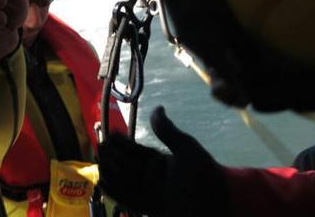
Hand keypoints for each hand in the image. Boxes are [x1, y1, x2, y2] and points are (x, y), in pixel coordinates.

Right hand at [98, 106, 229, 216]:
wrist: (216, 207)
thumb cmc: (204, 177)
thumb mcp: (186, 150)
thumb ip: (168, 132)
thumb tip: (156, 108)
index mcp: (162, 161)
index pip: (138, 150)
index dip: (123, 142)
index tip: (110, 133)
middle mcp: (154, 177)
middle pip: (128, 165)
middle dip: (113, 155)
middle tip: (99, 146)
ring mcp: (150, 193)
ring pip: (124, 181)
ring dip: (110, 172)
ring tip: (98, 162)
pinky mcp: (148, 208)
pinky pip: (127, 199)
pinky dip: (114, 192)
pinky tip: (102, 182)